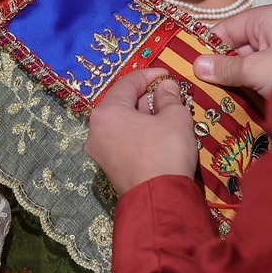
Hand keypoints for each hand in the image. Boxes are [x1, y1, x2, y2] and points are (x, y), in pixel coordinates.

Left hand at [86, 68, 197, 196]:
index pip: (128, 83)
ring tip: (169, 114)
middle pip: (122, 103)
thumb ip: (169, 97)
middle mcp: (96, 130)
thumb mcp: (175, 117)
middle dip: (147, 97)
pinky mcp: (110, 167)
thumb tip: (166, 87)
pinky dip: (140, 132)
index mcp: (106, 113)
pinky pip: (124, 140)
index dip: (150, 75)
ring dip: (145, 115)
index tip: (167, 74)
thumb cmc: (166, 151)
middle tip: (170, 95)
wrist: (160, 198)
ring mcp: (101, 151)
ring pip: (123, 123)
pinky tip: (160, 134)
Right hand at [194, 2, 271, 98]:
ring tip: (205, 94)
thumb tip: (196, 65)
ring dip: (231, 79)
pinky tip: (228, 99)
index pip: (229, 27)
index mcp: (269, 18)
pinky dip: (245, 86)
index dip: (208, 45)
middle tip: (193, 84)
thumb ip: (226, 67)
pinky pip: (258, 76)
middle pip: (237, 46)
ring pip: (246, 63)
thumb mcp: (256, 68)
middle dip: (218, 65)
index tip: (187, 63)